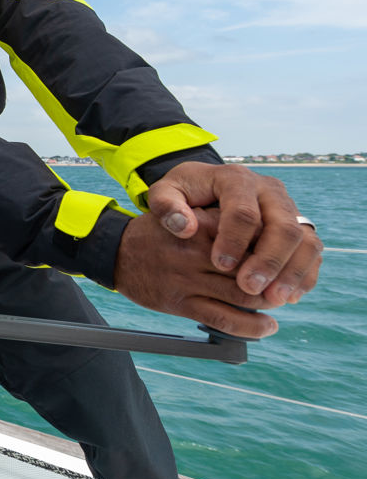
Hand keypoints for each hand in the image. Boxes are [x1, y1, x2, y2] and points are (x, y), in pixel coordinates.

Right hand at [115, 208, 276, 337]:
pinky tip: (266, 326)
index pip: (253, 237)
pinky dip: (251, 327)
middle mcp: (195, 251)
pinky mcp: (180, 303)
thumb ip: (222, 223)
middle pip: (253, 268)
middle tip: (284, 284)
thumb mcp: (187, 214)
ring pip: (244, 296)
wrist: (115, 251)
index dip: (274, 250)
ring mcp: (187, 279)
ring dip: (268, 303)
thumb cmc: (159, 233)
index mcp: (200, 225)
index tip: (284, 256)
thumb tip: (266, 238)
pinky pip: (223, 319)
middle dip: (275, 280)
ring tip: (277, 303)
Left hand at [147, 162, 320, 302]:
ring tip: (274, 299)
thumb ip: (166, 206)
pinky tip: (288, 296)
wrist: (208, 186)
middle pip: (283, 226)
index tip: (219, 265)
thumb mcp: (166, 192)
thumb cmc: (185, 193)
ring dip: (292, 272)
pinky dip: (304, 275)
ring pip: (305, 240)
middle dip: (268, 261)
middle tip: (249, 288)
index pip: (243, 211)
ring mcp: (288, 208)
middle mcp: (269, 190)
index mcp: (236, 179)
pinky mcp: (299, 226)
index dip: (234, 240)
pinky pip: (312, 251)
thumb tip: (184, 228)